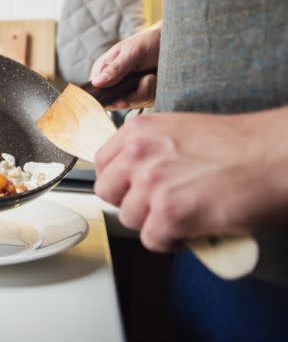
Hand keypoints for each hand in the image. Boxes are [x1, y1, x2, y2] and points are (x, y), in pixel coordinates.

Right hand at [90, 23, 160, 109]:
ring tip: (152, 75)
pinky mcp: (144, 93)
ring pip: (134, 103)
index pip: (97, 92)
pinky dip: (155, 92)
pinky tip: (157, 79)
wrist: (174, 41)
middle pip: (117, 102)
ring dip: (147, 91)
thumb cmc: (150, 41)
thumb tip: (96, 83)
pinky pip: (147, 102)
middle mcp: (115, 81)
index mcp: (105, 69)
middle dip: (135, 95)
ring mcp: (129, 88)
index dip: (107, 99)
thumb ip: (115, 69)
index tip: (121, 100)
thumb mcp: (132, 52)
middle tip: (147, 79)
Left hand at [93, 108, 287, 251]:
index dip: (120, 182)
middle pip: (109, 193)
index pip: (102, 164)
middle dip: (132, 203)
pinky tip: (192, 230)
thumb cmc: (241, 145)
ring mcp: (151, 184)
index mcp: (138, 130)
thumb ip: (150, 150)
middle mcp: (138, 154)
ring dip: (154, 223)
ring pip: (130, 219)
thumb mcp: (179, 132)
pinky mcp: (169, 213)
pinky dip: (171, 242)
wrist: (276, 156)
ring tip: (183, 217)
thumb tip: (135, 176)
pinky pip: (152, 240)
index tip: (134, 190)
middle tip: (158, 206)